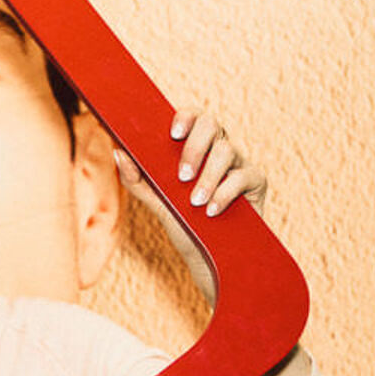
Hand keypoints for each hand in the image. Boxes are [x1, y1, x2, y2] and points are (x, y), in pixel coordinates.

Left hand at [114, 109, 266, 220]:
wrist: (208, 259)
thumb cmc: (184, 226)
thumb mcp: (157, 203)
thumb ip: (137, 179)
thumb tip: (118, 152)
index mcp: (195, 147)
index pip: (192, 117)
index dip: (185, 116)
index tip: (173, 134)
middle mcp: (217, 149)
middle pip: (211, 124)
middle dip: (194, 148)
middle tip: (182, 176)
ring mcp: (238, 163)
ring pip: (226, 151)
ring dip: (208, 177)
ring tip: (195, 202)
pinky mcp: (256, 181)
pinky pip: (244, 176)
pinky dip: (224, 193)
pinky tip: (211, 210)